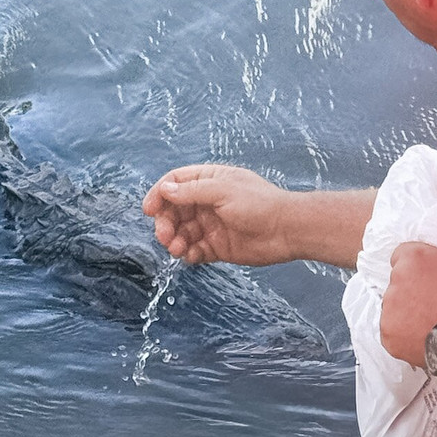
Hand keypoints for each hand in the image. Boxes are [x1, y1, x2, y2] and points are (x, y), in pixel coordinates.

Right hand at [142, 164, 292, 265]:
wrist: (287, 230)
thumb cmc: (260, 204)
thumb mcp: (223, 191)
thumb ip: (192, 192)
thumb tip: (166, 190)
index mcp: (210, 180)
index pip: (175, 183)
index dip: (159, 194)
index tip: (149, 210)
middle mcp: (208, 202)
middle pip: (174, 210)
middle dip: (165, 222)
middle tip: (164, 235)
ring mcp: (212, 225)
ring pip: (182, 232)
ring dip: (174, 240)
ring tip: (176, 248)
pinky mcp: (217, 246)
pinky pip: (195, 250)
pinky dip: (188, 253)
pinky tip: (190, 255)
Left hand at [380, 241, 436, 367]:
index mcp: (413, 257)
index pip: (402, 256)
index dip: (414, 268)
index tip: (425, 278)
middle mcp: (396, 277)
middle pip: (398, 283)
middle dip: (410, 291)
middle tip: (431, 303)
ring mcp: (389, 305)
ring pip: (394, 308)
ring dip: (406, 313)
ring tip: (429, 322)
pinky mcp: (387, 330)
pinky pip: (392, 331)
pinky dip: (403, 335)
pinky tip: (422, 337)